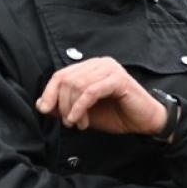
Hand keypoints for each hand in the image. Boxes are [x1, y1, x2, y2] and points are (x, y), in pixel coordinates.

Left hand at [35, 58, 166, 135]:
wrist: (145, 122)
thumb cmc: (118, 115)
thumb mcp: (84, 112)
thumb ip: (64, 107)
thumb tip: (41, 104)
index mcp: (91, 67)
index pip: (61, 74)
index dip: (49, 92)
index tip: (44, 110)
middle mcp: (100, 63)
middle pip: (66, 79)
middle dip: (61, 104)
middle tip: (68, 122)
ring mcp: (110, 69)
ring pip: (77, 85)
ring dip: (72, 108)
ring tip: (77, 124)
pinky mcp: (118, 80)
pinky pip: (90, 91)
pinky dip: (80, 107)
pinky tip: (79, 120)